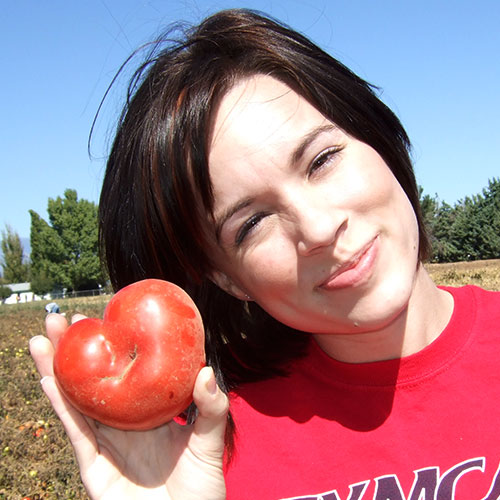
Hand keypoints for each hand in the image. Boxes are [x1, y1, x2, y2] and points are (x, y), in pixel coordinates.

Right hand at [30, 313, 228, 499]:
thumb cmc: (200, 492)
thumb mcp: (210, 444)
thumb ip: (212, 409)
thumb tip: (206, 372)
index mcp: (149, 414)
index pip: (127, 374)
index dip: (114, 349)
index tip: (105, 319)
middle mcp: (124, 425)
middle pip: (94, 382)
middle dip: (75, 352)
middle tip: (61, 319)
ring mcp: (106, 445)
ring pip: (76, 401)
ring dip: (56, 370)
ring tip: (43, 338)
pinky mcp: (94, 467)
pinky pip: (76, 432)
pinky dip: (61, 405)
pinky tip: (48, 379)